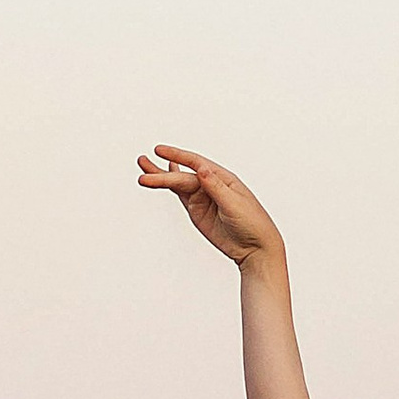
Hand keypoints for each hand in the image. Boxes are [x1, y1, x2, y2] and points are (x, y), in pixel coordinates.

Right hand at [136, 145, 284, 267]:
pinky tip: (159, 176)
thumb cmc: (252, 223)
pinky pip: (181, 194)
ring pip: (178, 183)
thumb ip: (216, 187)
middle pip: (183, 175)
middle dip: (162, 173)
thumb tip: (202, 169)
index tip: (160, 151)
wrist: (255, 248)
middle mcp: (211, 184)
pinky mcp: (197, 210)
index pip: (197, 163)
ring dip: (160, 176)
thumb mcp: (234, 204)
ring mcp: (203, 197)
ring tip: (142, 167)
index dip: (178, 156)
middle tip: (143, 168)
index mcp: (223, 178)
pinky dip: (169, 186)